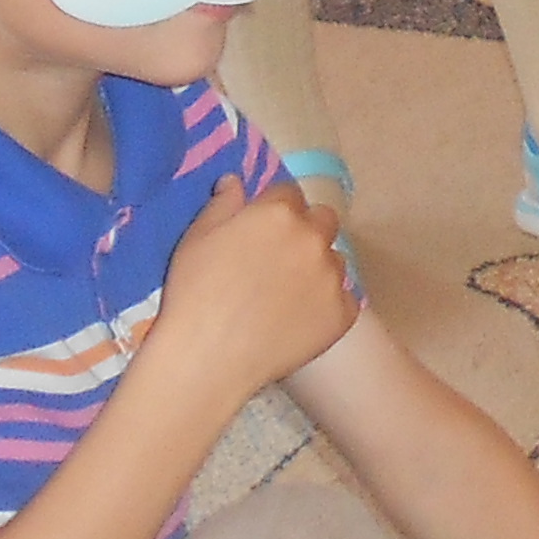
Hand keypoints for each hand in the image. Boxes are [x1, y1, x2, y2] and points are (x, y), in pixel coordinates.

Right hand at [151, 181, 360, 402]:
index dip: (275, 211)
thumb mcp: (197, 238)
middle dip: (304, 232)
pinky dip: (327, 305)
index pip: (289, 194)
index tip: (262, 232)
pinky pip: (343, 300)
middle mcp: (313, 238)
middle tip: (278, 261)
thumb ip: (222, 203)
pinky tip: (300, 320)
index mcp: (279, 213)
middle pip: (322, 221)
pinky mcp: (342, 314)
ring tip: (287, 296)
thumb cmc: (195, 293)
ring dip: (317, 268)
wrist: (208, 357)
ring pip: (334, 260)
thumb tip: (235, 180)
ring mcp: (332, 277)